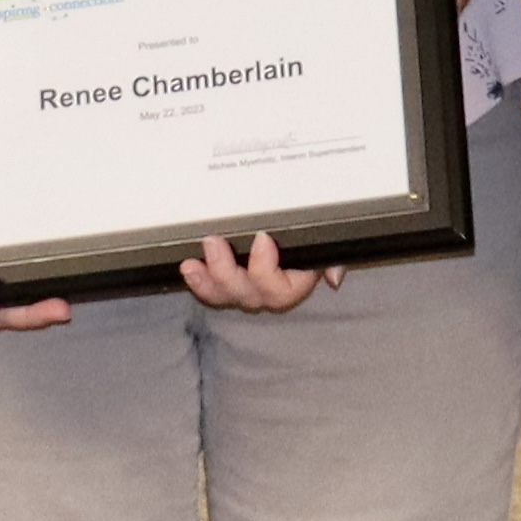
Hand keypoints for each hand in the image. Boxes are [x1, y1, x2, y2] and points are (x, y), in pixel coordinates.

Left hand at [183, 232, 335, 310]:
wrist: (285, 224)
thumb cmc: (306, 233)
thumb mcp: (325, 242)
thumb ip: (332, 258)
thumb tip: (333, 279)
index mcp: (293, 282)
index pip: (281, 290)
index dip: (266, 269)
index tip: (261, 238)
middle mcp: (266, 292)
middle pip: (247, 295)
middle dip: (227, 272)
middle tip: (214, 242)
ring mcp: (242, 288)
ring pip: (224, 296)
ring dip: (206, 282)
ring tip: (191, 263)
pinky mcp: (222, 280)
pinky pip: (210, 290)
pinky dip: (197, 282)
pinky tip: (188, 267)